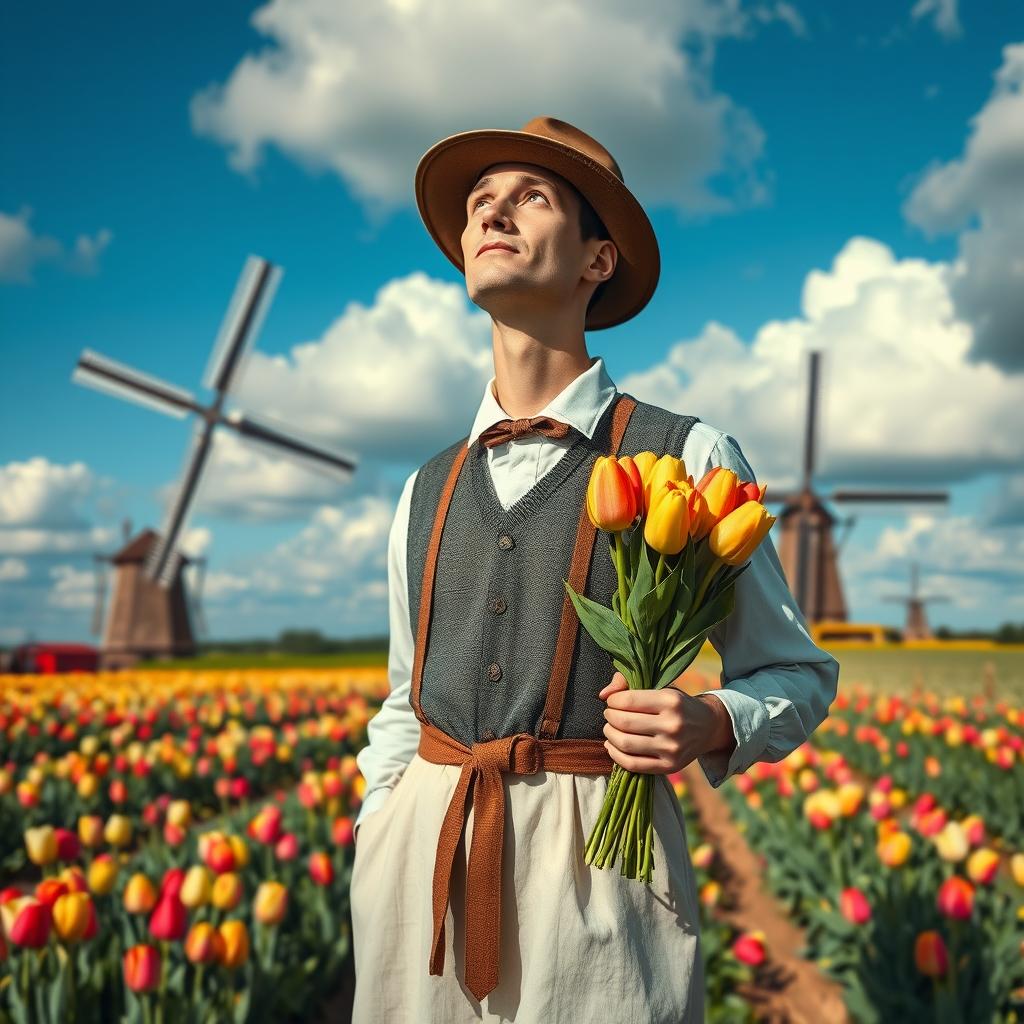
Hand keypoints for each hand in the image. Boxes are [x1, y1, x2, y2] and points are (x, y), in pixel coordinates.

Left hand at [597, 671, 735, 774]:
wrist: (708, 727)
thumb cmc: (678, 704)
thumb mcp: (661, 686)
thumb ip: (628, 683)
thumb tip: (603, 694)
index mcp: (671, 701)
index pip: (628, 700)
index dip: (613, 701)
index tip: (612, 701)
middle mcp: (673, 725)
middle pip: (624, 722)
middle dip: (609, 717)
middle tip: (609, 714)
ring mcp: (671, 749)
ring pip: (625, 744)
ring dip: (609, 735)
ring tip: (610, 728)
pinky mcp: (669, 767)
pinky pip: (633, 765)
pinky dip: (615, 755)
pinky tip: (612, 745)